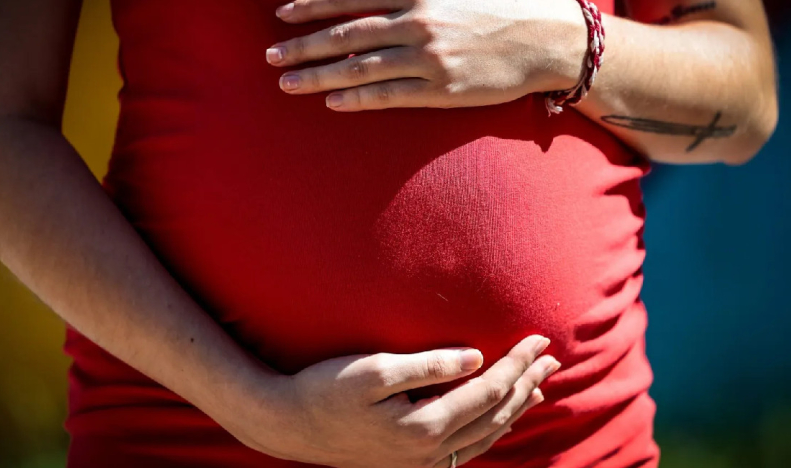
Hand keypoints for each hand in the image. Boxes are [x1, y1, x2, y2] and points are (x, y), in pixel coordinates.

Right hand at [230, 335, 559, 467]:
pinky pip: (464, 448)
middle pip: (494, 415)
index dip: (517, 363)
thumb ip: (428, 365)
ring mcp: (420, 461)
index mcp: (425, 426)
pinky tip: (494, 419)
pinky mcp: (408, 460)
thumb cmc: (324, 389)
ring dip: (513, 409)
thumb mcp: (373, 370)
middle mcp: (429, 451)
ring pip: (484, 436)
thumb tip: (475, 357)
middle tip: (552, 359)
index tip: (539, 339)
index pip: (488, 390)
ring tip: (537, 389)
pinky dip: (488, 430)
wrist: (286, 425)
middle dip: (526, 384)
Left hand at [266, 0, 587, 110]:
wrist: (550, 39)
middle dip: (303, 45)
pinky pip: (388, 96)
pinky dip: (356, 99)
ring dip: (318, 77)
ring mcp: (428, 59)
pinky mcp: (441, 90)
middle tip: (271, 56)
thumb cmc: (505, 5)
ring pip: (359, 68)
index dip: (313, 4)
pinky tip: (331, 103)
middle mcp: (418, 21)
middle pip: (345, 34)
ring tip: (287, 83)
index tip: (281, 12)